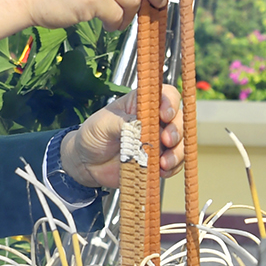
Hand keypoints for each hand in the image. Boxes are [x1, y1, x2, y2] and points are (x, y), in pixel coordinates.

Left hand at [60, 85, 183, 188]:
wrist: (85, 163)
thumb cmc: (93, 135)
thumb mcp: (103, 123)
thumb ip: (123, 123)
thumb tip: (140, 127)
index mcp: (142, 103)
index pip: (166, 95)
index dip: (170, 103)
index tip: (165, 114)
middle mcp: (154, 120)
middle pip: (178, 120)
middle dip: (176, 130)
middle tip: (166, 140)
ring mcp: (157, 141)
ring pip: (180, 143)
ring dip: (177, 152)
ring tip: (164, 161)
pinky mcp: (156, 160)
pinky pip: (173, 164)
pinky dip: (172, 168)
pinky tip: (162, 170)